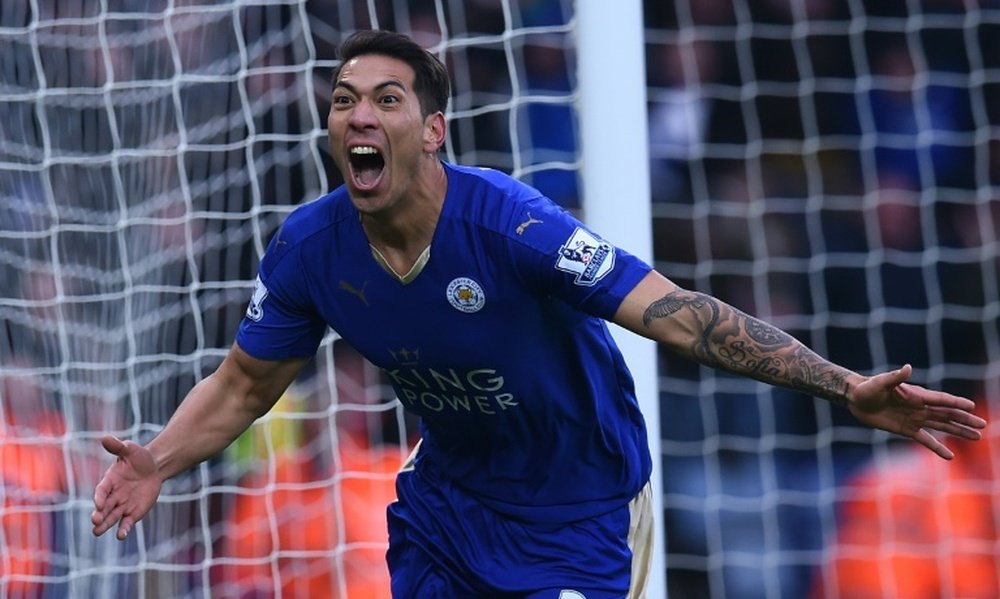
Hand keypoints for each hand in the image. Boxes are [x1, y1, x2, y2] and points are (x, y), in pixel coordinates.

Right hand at [91, 435, 161, 539]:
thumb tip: (105, 438)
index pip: (102, 490)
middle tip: (95, 521)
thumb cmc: (138, 457)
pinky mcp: (132, 513)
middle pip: (103, 507)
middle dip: (99, 514)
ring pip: (111, 517)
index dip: (99, 497)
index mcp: (109, 481)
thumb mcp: (129, 450)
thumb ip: (117, 447)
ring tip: (97, 532)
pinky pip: (126, 523)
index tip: (98, 503)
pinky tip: (121, 536)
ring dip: (105, 525)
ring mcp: (122, 505)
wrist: (153, 467)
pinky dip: (123, 529)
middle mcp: (113, 495)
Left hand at [848, 364, 986, 459]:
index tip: (972, 406)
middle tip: (982, 425)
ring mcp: (914, 419)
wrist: (856, 399)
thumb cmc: (868, 388)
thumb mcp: (880, 383)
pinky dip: (937, 447)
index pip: (940, 399)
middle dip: (964, 419)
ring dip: (958, 432)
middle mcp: (919, 407)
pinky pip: (925, 440)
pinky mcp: (906, 429)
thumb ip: (895, 377)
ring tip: (976, 437)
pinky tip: (950, 456)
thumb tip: (907, 367)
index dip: (956, 402)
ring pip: (941, 426)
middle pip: (946, 414)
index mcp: (916, 395)